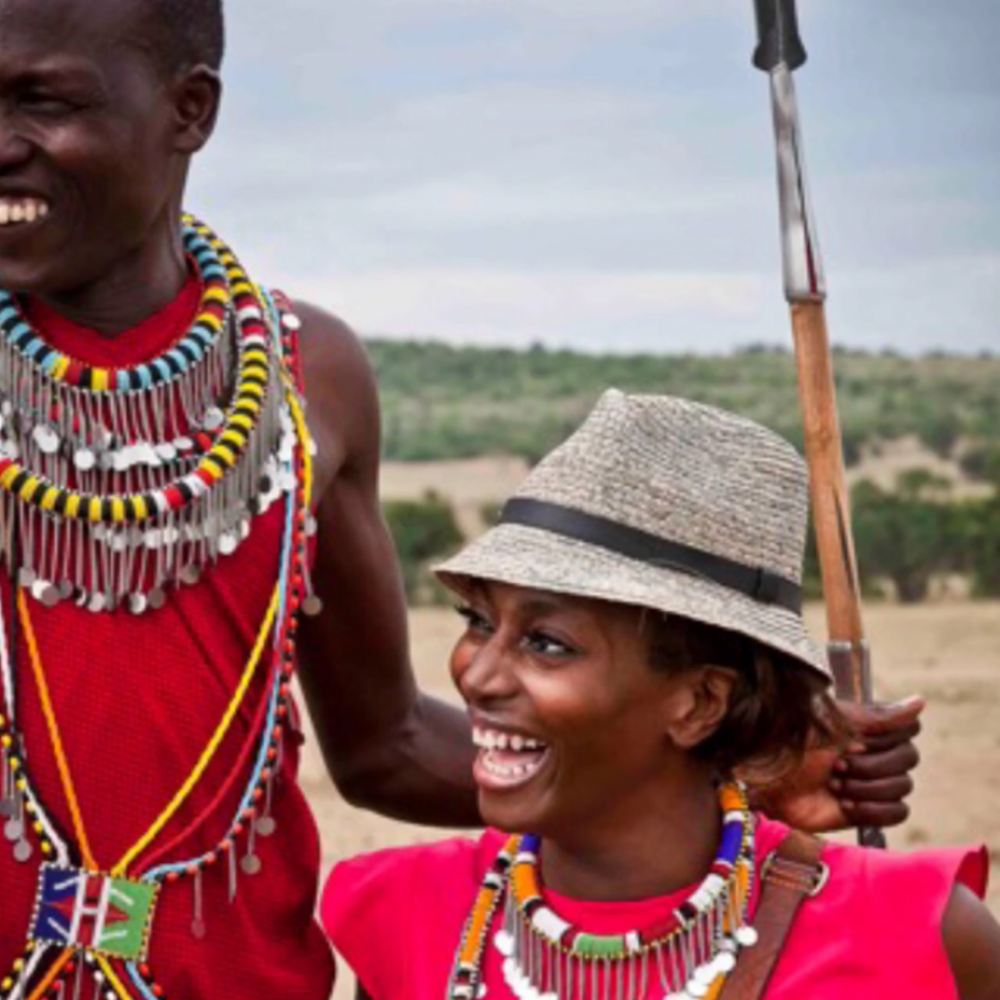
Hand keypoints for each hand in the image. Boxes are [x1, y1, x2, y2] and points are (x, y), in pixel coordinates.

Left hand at [752, 695, 923, 833]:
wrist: (762, 781)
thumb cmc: (788, 742)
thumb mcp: (831, 723)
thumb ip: (877, 716)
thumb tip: (921, 701)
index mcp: (866, 726)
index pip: (909, 729)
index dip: (884, 737)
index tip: (853, 739)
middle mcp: (873, 752)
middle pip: (908, 759)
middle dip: (870, 764)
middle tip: (835, 764)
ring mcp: (870, 781)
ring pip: (902, 786)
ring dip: (866, 787)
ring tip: (834, 783)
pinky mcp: (865, 809)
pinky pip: (897, 813)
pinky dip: (873, 809)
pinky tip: (844, 804)